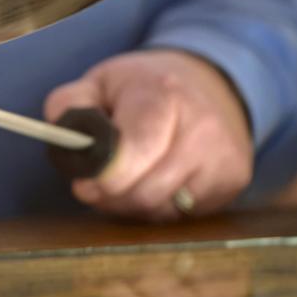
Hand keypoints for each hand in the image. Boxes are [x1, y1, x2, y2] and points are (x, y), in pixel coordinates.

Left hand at [43, 50, 252, 220]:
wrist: (209, 82)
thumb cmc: (144, 86)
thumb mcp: (100, 82)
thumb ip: (70, 105)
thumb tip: (62, 135)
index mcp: (164, 94)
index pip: (137, 150)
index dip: (105, 175)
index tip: (84, 182)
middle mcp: (202, 126)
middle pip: (146, 190)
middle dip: (111, 196)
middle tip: (92, 188)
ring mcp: (223, 155)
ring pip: (163, 209)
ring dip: (131, 205)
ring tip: (120, 182)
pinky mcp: (235, 179)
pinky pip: (183, 214)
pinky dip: (158, 208)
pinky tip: (150, 184)